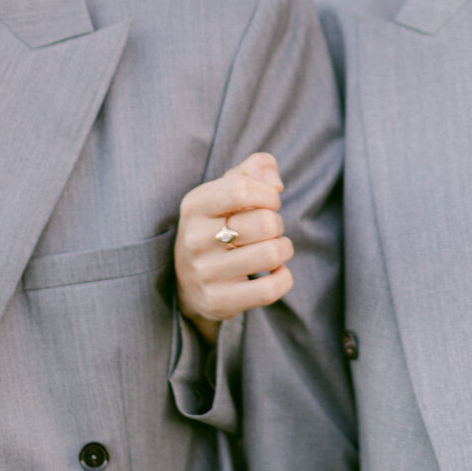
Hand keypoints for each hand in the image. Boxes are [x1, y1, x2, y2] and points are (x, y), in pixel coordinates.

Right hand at [175, 152, 294, 344]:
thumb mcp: (227, 189)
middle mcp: (194, 239)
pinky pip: (270, 289)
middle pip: (265, 223)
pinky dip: (284, 278)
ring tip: (272, 250)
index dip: (268, 194)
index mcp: (195, 205)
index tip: (269, 202)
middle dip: (278, 224)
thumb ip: (255, 168)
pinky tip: (274, 272)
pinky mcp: (218, 301)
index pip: (241, 189)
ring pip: (272, 254)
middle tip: (268, 230)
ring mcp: (204, 273)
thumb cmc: (218, 224)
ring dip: (283, 249)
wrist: (188, 281)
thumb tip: (275, 181)